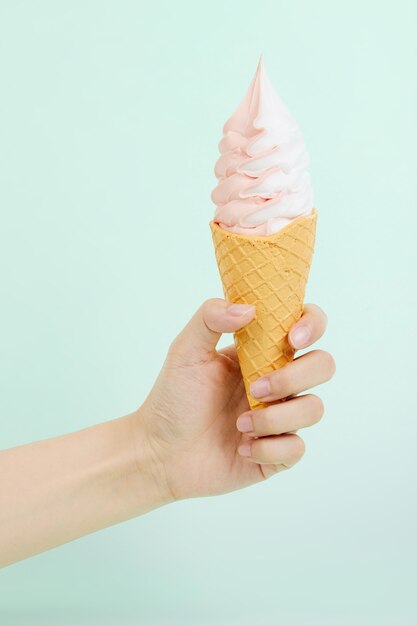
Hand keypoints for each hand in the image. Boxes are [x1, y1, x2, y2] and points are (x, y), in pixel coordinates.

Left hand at [134, 299, 334, 501]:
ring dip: (277, 417)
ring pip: (313, 408)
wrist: (160, 453)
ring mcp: (280, 417)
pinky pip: (296, 448)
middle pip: (322, 365)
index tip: (293, 339)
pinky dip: (269, 448)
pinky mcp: (277, 452)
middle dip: (294, 377)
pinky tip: (242, 448)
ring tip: (240, 424)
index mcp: (262, 352)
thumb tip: (250, 309)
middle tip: (255, 387)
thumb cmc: (173, 399)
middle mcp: (278, 381)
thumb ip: (210, 318)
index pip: (307, 326)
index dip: (312, 325)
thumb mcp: (185, 350)